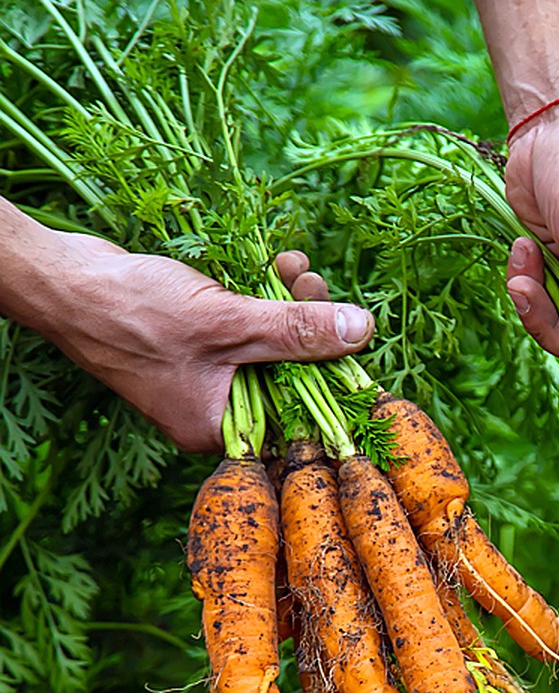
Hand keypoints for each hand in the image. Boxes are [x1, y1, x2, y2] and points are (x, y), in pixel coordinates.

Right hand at [23, 233, 372, 453]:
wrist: (61, 279)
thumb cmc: (133, 312)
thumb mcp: (230, 323)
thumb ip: (298, 332)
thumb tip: (362, 331)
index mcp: (219, 428)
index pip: (298, 415)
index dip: (332, 376)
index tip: (354, 337)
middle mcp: (213, 409)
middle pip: (288, 375)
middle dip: (312, 328)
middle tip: (320, 286)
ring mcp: (203, 376)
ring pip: (269, 344)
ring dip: (290, 303)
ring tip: (298, 267)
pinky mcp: (196, 343)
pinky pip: (245, 325)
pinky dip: (262, 297)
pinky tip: (278, 264)